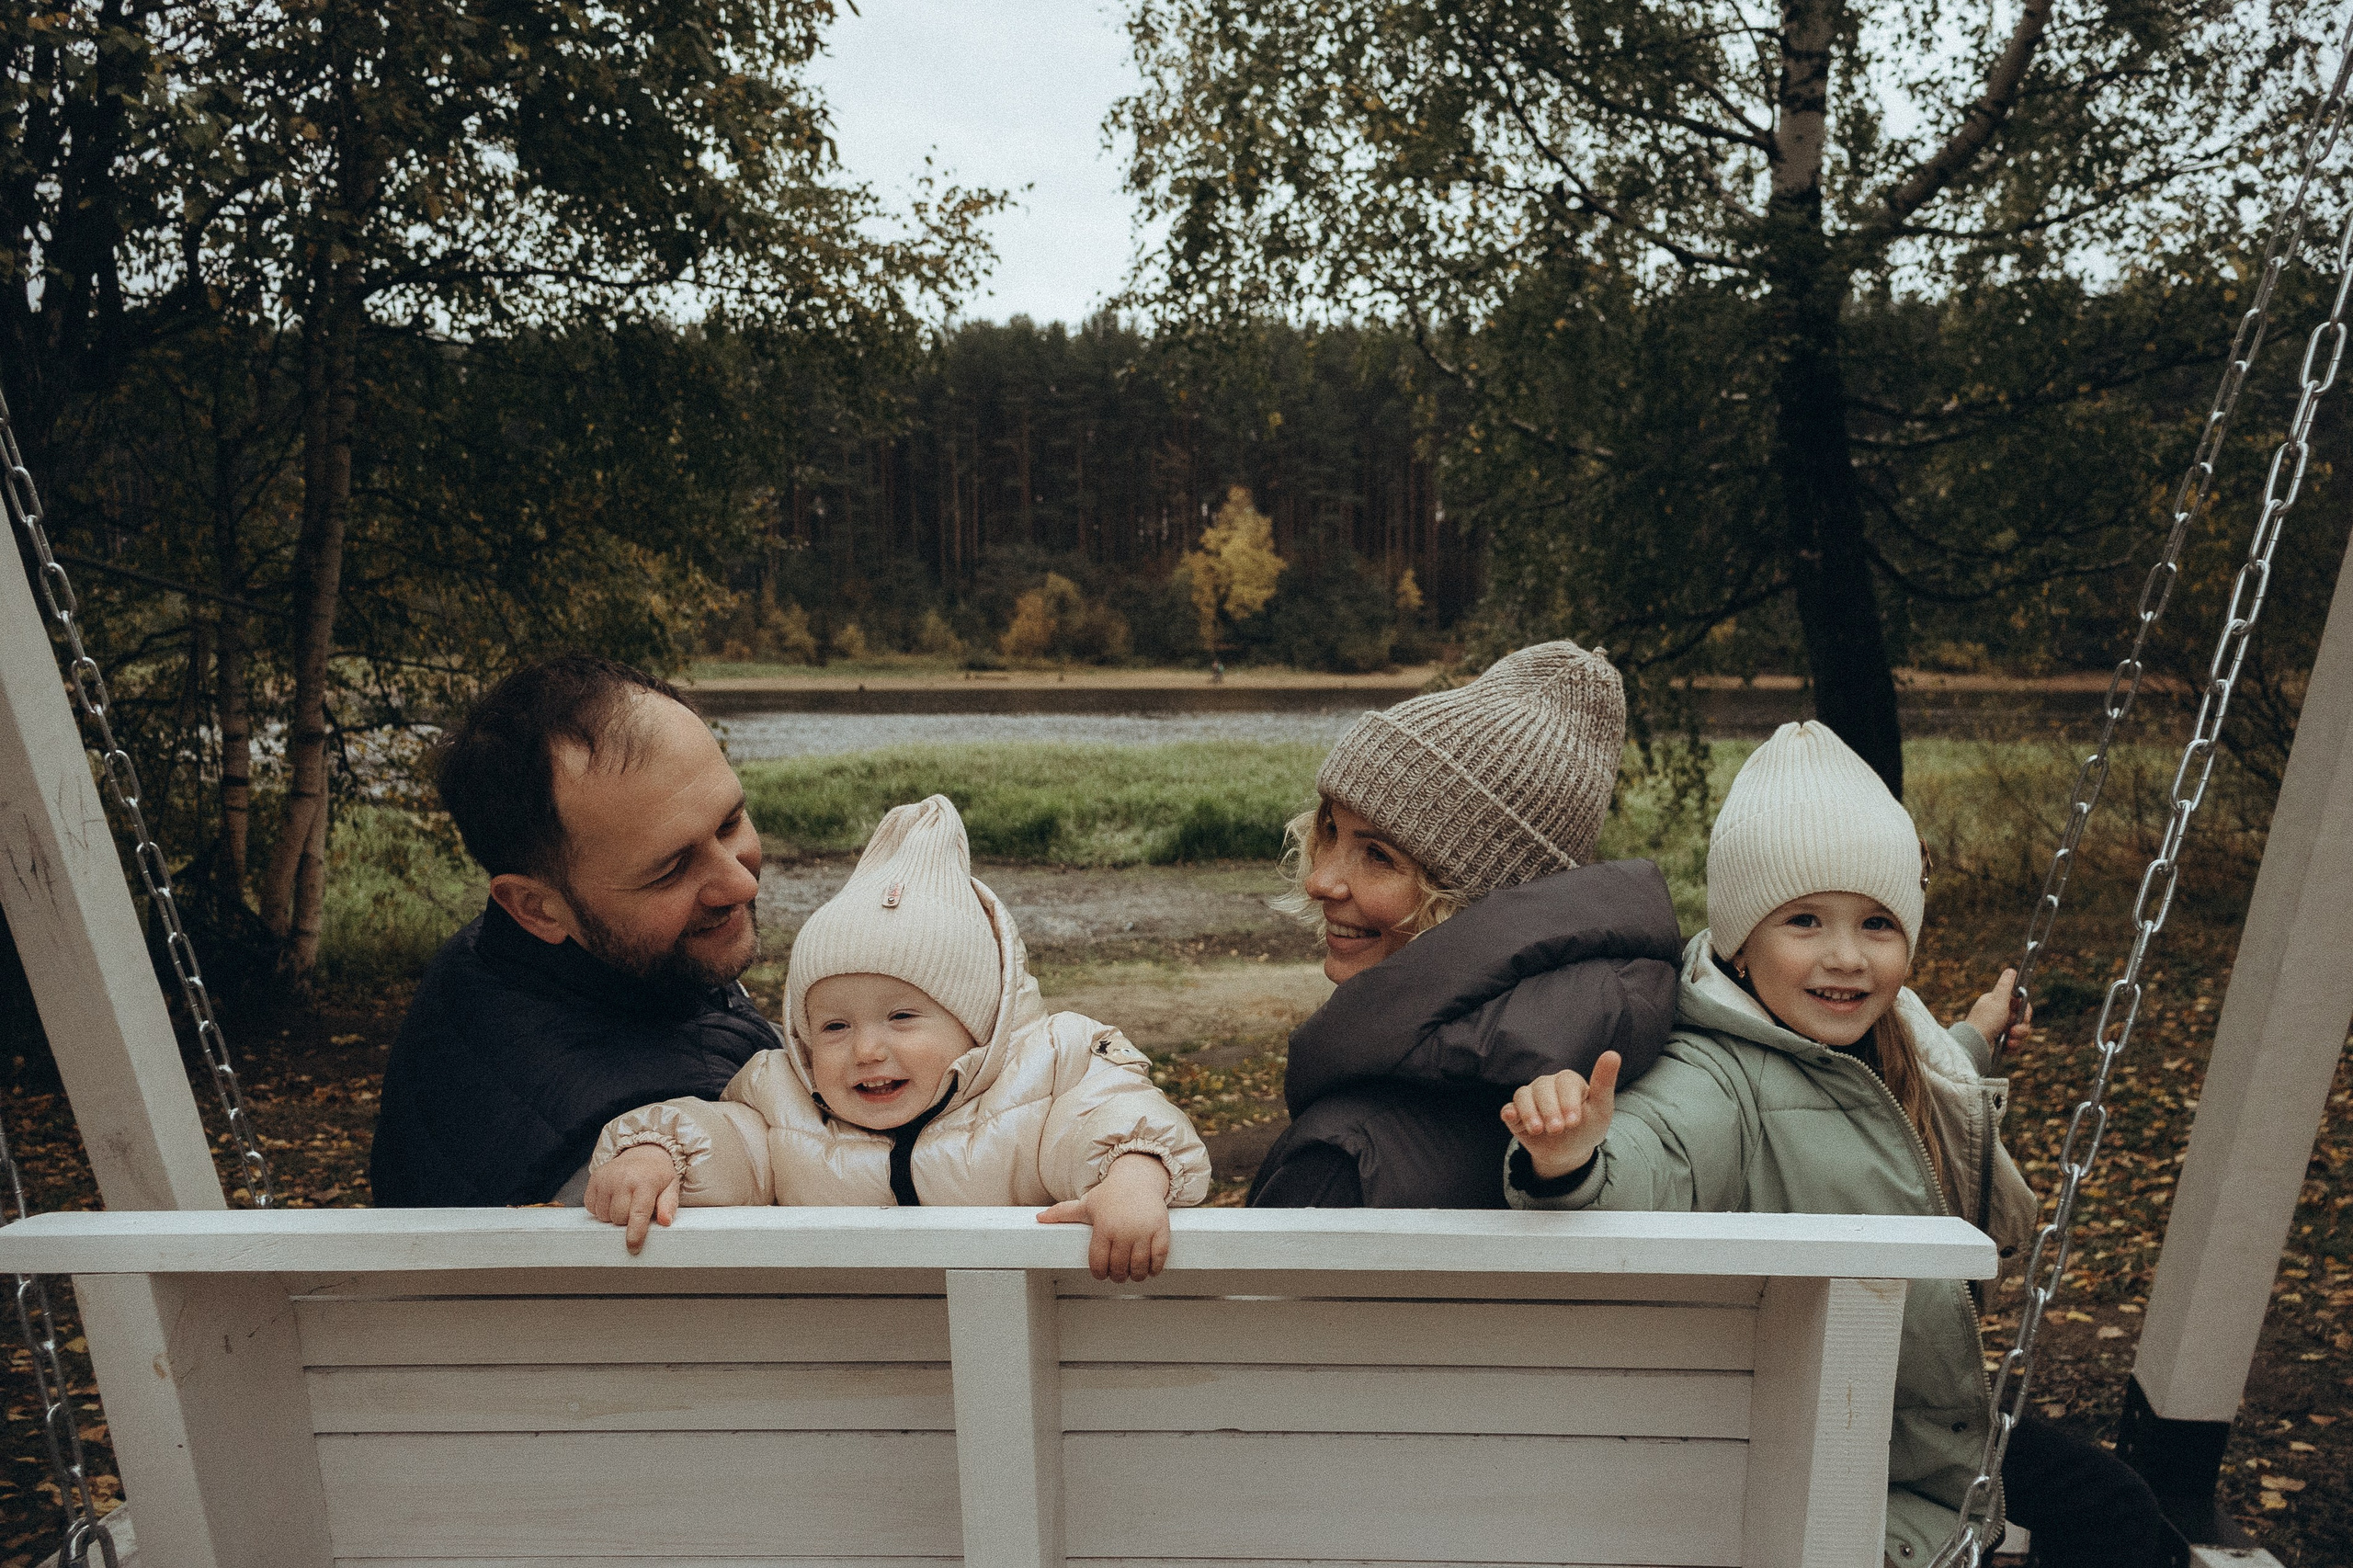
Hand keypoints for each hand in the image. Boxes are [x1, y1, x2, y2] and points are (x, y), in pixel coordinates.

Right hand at [584, 1145, 680, 1253]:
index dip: (635, 1235)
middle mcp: (623, 1179)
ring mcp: (606, 1178)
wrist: (642, 1152)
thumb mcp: (671, 1187)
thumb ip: (669, 1205)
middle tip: (635, 1210)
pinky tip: (612, 1199)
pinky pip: (591, 1207)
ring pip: (604, 1215)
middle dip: (627, 1221)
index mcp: (645, 1182)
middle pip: (619, 1218)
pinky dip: (601, 1209)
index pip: (638, 1214)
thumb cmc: (657, 1175)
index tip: (633, 1249)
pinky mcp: (594, 1179)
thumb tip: (665, 1222)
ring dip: (613, 1216)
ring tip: (624, 1203)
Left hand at [1037, 1152, 1171, 1281]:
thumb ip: (1062, 1213)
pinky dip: (1155, 1269)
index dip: (1099, 1273)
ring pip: (1139, 1267)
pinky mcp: (1161, 1230)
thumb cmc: (1111, 1193)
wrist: (1138, 1178)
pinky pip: (1159, 1258)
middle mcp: (1123, 1231)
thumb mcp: (1086, 1203)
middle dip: (1117, 1276)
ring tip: (1133, 1273)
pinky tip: (1150, 1269)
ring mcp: (1143, 1231)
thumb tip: (1039, 1218)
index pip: (1098, 1263)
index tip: (1101, 1274)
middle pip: (1118, 1268)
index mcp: (1103, 1227)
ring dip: (1135, 1275)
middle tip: (1117, 1274)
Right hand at [1501, 1050, 1620, 1181]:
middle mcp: (1547, 1085)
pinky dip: (1509, 1112)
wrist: (1569, 1153)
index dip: (1568, 1101)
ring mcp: (1530, 1098)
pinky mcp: (1516, 1114)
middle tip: (1557, 1129)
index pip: (1565, 1082)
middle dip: (1549, 1109)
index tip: (1574, 1122)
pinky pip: (1508, 1108)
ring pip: (1523, 1095)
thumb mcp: (1601, 1109)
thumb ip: (1604, 1082)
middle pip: (1542, 1087)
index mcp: (1569, 1081)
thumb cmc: (1588, 1127)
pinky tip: (1512, 1118)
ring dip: (1529, 1112)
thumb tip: (1613, 1054)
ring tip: (1538, 1130)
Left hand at [1965, 968, 2032, 1046]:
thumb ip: (2005, 985)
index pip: (2020, 1004)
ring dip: (2018, 1037)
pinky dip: (2012, 1046)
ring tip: (2009, 1039)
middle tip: (2014, 1030)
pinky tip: (2006, 1046)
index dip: (2026, 1010)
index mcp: (1996, 1003)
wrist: (1975, 1045)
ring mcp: (1998, 1029)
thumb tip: (2011, 970)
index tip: (2025, 1015)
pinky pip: (2015, 1044)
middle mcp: (1998, 1015)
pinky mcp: (1999, 1043)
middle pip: (2022, 1019)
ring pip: (2020, 1032)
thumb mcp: (1997, 1000)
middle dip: (2022, 1026)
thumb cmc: (1986, 1021)